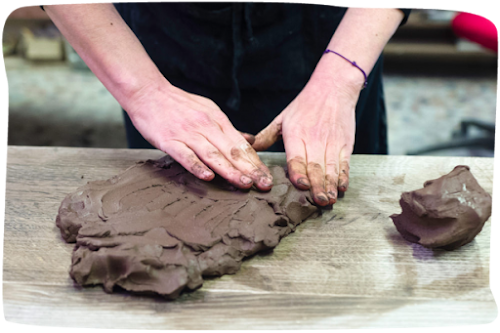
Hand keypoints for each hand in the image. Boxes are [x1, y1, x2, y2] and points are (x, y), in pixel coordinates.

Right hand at [125, 80, 272, 190]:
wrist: (148, 92)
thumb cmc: (178, 104)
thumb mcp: (208, 110)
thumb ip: (228, 128)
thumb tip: (250, 140)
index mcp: (217, 120)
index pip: (241, 144)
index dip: (255, 162)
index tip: (267, 177)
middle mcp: (206, 126)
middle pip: (232, 151)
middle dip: (250, 169)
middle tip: (264, 185)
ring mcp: (188, 134)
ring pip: (213, 155)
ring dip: (230, 170)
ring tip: (245, 183)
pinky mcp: (169, 141)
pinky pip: (185, 155)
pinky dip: (197, 166)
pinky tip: (208, 177)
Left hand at [252, 79, 358, 205]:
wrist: (333, 87)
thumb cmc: (305, 104)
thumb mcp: (282, 118)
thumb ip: (266, 136)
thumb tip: (248, 147)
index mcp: (296, 134)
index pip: (297, 157)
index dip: (299, 172)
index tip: (301, 185)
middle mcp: (314, 139)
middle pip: (315, 166)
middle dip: (317, 186)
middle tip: (318, 201)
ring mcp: (332, 142)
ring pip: (331, 167)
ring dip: (331, 185)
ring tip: (330, 199)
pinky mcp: (345, 144)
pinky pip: (344, 163)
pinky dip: (343, 176)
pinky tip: (342, 187)